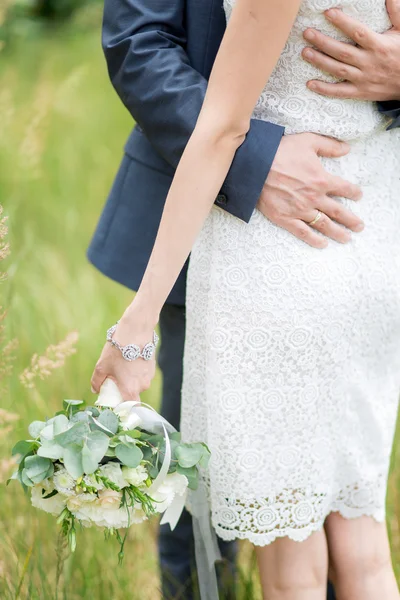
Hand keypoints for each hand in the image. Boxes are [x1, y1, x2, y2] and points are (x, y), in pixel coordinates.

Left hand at [91, 308, 156, 400]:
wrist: (135, 331)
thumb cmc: (118, 350)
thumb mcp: (102, 366)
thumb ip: (97, 381)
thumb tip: (95, 389)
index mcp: (130, 389)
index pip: (131, 407)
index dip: (124, 408)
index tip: (116, 403)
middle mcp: (142, 385)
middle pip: (133, 393)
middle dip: (124, 389)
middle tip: (115, 379)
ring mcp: (149, 376)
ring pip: (139, 382)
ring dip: (131, 378)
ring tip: (122, 365)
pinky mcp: (152, 366)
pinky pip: (143, 374)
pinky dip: (137, 370)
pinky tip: (130, 359)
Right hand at [258, 133, 363, 247]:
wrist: (255, 167)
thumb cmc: (281, 151)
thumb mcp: (308, 141)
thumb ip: (329, 146)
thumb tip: (346, 149)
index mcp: (321, 180)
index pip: (344, 189)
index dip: (354, 193)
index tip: (358, 196)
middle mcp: (314, 198)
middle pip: (338, 212)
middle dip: (351, 220)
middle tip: (359, 227)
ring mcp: (300, 210)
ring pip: (323, 225)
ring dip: (337, 233)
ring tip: (346, 238)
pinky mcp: (286, 218)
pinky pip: (303, 232)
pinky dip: (314, 239)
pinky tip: (322, 244)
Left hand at [302, 2, 399, 100]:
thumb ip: (397, 13)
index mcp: (379, 46)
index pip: (358, 33)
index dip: (342, 23)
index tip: (328, 13)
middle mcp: (369, 63)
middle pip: (342, 52)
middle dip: (323, 42)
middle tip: (307, 33)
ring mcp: (363, 79)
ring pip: (338, 70)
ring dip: (320, 61)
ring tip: (305, 52)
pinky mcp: (360, 92)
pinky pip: (339, 92)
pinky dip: (324, 89)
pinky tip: (310, 84)